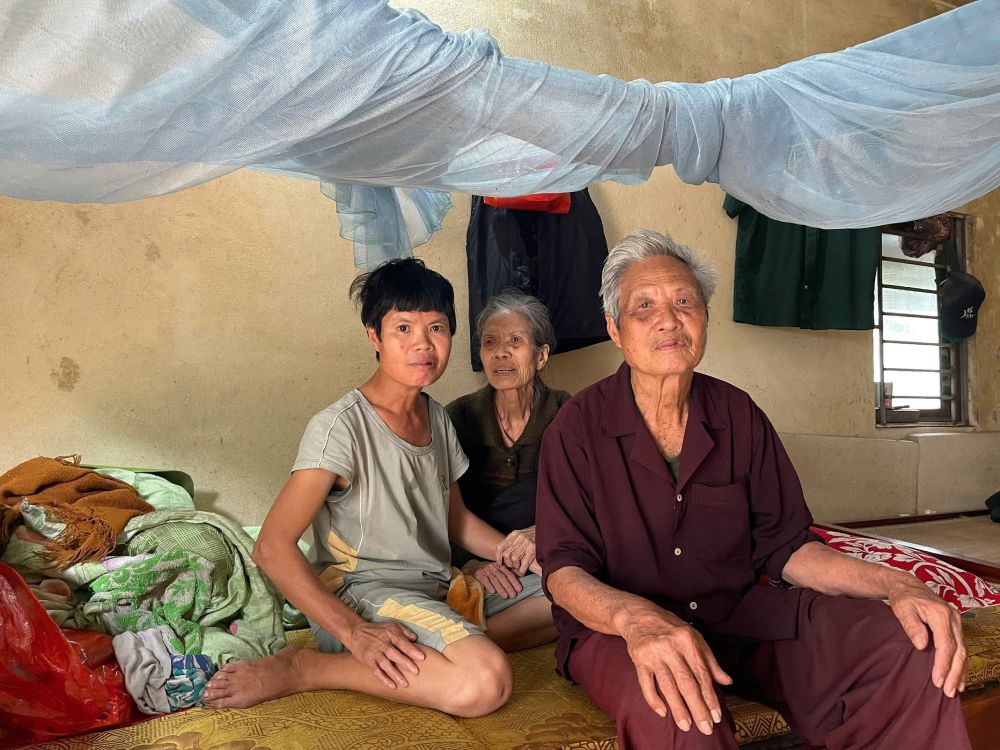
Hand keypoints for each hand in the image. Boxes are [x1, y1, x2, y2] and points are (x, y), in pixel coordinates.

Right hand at [345, 620, 424, 688]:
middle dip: (405, 663)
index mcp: (390, 634)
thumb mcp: (392, 625)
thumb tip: (416, 638)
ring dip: (395, 675)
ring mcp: (374, 653)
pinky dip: (384, 679)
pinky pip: (376, 671)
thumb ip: (405, 631)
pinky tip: (393, 686)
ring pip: (385, 665)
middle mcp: (382, 643)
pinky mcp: (368, 661)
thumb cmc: (378, 630)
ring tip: (405, 684)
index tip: (421, 657)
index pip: (402, 642)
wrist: (356, 632)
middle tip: (416, 672)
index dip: (411, 650)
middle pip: (394, 654)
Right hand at [472, 560, 522, 598]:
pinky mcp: (478, 574)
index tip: (519, 589)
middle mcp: (493, 567)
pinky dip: (489, 586)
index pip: (509, 574)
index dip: (515, 582)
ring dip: (501, 588)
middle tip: (513, 595)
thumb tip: (521, 574)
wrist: (473, 567)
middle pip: (502, 577)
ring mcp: (486, 570)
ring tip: (506, 596)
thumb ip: (508, 572)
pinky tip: (493, 592)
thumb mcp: (499, 570)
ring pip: (495, 580)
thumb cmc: (489, 572)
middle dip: (509, 587)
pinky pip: (484, 580)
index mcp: (500, 566)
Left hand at [496, 526, 535, 575]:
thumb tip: (503, 555)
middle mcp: (519, 537)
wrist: (547, 530)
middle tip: (511, 566)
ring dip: (516, 566)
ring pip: (514, 559)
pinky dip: (522, 570)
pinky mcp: (533, 548)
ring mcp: (526, 543)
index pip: (500, 546)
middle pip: (506, 554)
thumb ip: (513, 542)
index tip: (500, 563)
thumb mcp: (522, 535)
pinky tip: (523, 571)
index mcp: (514, 534)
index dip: (498, 557)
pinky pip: (524, 563)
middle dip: (508, 563)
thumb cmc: (534, 534)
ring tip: (518, 567)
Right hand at [619, 605, 731, 735]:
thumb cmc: (671, 628)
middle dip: (697, 708)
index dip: (710, 697)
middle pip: (686, 683)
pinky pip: (646, 683)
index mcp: (687, 640)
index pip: (701, 674)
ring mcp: (653, 653)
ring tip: (686, 726)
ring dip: (678, 708)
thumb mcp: (694, 638)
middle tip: (705, 728)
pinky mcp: (639, 659)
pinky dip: (653, 699)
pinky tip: (662, 712)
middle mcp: (670, 647)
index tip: (716, 716)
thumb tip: (727, 682)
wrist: (640, 615)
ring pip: (667, 686)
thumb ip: (710, 661)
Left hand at [887, 576, 966, 696]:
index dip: (943, 664)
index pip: (945, 645)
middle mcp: (954, 618)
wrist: (909, 586)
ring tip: (955, 689)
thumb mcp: (902, 609)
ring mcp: (957, 622)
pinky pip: (962, 647)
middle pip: (958, 650)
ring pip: (963, 651)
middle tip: (948, 691)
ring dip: (960, 671)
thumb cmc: (904, 598)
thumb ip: (912, 626)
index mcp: (941, 614)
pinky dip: (961, 663)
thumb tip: (921, 645)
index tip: (937, 681)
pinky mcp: (956, 626)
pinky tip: (959, 676)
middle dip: (954, 673)